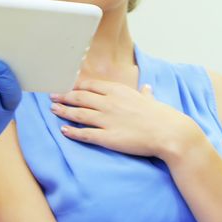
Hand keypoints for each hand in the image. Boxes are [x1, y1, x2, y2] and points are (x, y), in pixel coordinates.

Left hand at [51, 80, 201, 160]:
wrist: (168, 132)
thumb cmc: (161, 116)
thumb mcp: (150, 99)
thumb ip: (144, 94)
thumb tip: (146, 88)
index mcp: (119, 91)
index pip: (91, 85)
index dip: (77, 86)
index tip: (68, 87)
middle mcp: (109, 102)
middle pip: (80, 97)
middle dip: (64, 96)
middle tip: (53, 96)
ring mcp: (107, 119)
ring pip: (78, 113)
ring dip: (63, 111)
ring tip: (53, 109)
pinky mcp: (107, 137)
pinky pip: (84, 133)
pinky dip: (72, 131)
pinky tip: (63, 130)